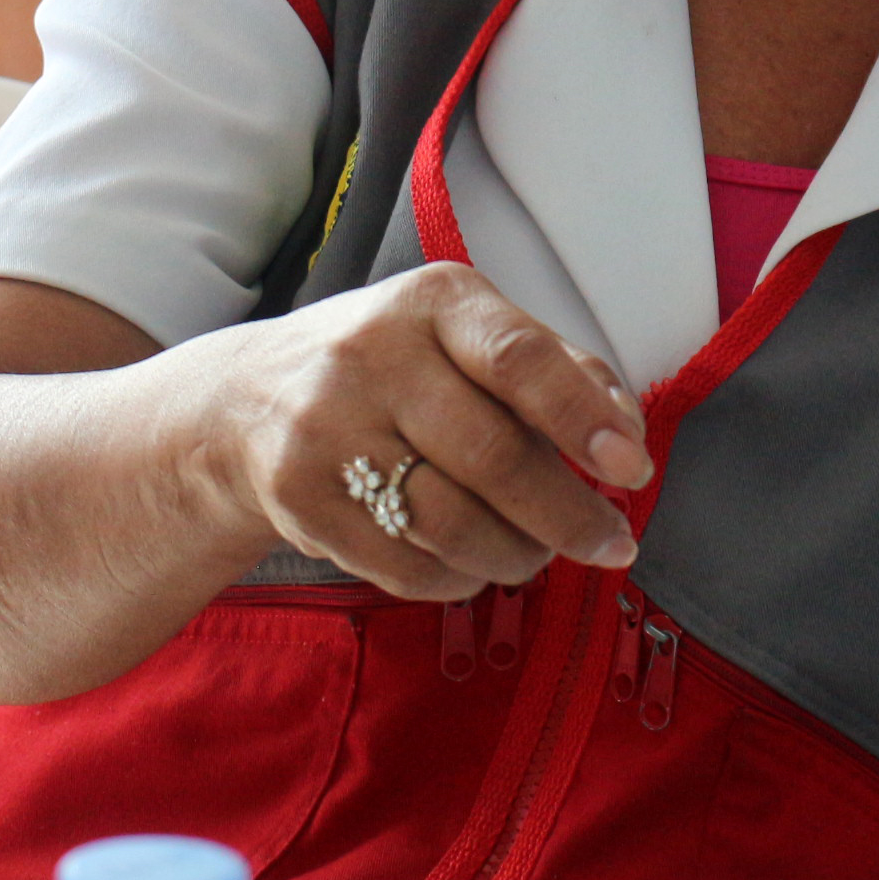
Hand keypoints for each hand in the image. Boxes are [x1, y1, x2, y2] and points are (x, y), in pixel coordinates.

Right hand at [208, 261, 652, 600]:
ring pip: (452, 523)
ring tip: (539, 554)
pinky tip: (472, 563)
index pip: (520, 360)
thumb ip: (558, 370)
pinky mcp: (300, 497)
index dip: (584, 419)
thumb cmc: (395, 367)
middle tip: (609, 544)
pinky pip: (406, 565)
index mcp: (434, 301)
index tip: (631, 468)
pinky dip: (458, 578)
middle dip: (567, 514)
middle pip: (492, 456)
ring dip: (516, 555)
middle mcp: (373, 355)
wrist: (246, 402)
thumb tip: (627, 433)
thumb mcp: (467, 335)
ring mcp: (327, 428)